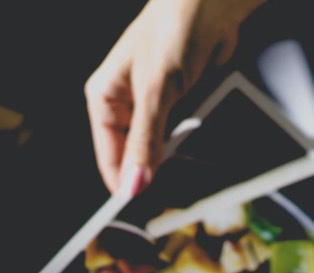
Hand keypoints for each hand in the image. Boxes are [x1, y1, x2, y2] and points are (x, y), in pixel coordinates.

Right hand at [85, 0, 265, 192]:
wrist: (209, 8)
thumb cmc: (173, 33)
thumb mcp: (156, 93)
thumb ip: (146, 141)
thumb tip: (134, 183)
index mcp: (104, 98)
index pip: (108, 156)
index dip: (123, 183)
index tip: (137, 211)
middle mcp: (124, 103)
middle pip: (134, 155)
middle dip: (152, 173)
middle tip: (169, 195)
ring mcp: (152, 105)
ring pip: (159, 148)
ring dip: (173, 158)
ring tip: (184, 168)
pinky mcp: (178, 103)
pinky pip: (180, 135)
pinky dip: (189, 143)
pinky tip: (197, 149)